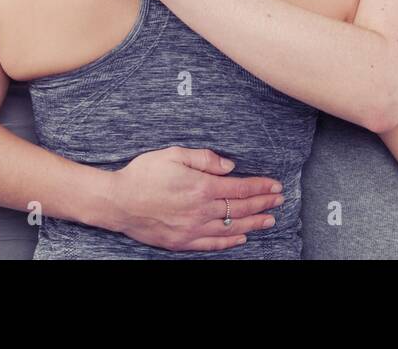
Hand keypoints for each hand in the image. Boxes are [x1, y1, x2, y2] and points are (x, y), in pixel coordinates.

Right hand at [106, 146, 284, 251]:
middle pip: (240, 208)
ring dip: (254, 223)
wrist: (118, 202)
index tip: (275, 185)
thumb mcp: (173, 154)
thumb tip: (229, 166)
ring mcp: (193, 229)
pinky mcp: (183, 242)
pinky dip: (230, 242)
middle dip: (263, 203)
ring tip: (270, 220)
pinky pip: (213, 244)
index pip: (240, 188)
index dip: (260, 187)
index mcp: (201, 186)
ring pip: (231, 228)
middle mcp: (201, 210)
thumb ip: (204, 158)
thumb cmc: (143, 174)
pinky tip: (242, 238)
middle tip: (279, 200)